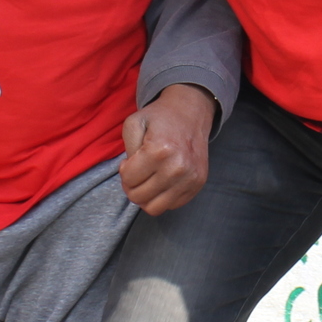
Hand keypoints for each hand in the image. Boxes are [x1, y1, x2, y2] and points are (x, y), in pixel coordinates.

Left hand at [121, 83, 215, 214]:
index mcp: (159, 151)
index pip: (128, 179)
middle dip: (132, 186)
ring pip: (154, 208)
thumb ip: (126, 150)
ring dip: (146, 196)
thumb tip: (130, 177)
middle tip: (137, 172)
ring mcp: (190, 178)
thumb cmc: (160, 119)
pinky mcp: (198, 184)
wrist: (192, 113)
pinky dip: (162, 197)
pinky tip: (162, 180)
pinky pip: (171, 205)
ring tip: (148, 180)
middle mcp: (177, 167)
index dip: (123, 170)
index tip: (130, 161)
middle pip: (139, 197)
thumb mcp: (134, 123)